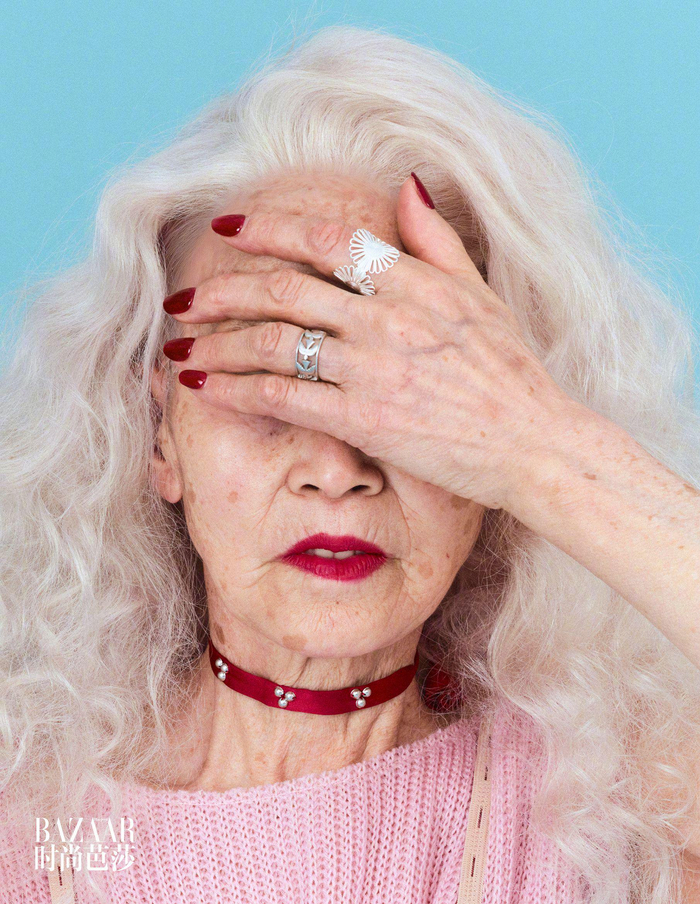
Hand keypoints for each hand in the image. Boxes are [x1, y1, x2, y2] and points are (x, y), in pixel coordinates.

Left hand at [162, 174, 573, 509]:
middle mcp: (386, 317)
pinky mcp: (364, 419)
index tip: (229, 229)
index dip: (269, 228)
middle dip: (223, 290)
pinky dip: (238, 388)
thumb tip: (405, 183)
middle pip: (284, 289)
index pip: (326, 239)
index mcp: (413, 281)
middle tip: (185, 297)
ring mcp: (372, 368)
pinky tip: (206, 387)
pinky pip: (285, 397)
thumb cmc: (510, 372)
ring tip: (181, 348)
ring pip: (274, 343)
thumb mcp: (481, 293)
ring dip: (218, 342)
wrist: (533, 443)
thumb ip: (435, 239)